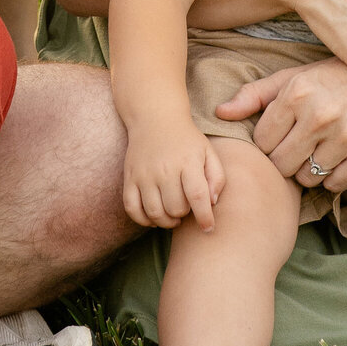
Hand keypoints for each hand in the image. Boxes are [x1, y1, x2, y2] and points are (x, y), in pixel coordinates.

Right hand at [122, 116, 225, 230]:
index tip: (208, 228)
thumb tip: (212, 204)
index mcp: (187, 161)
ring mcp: (144, 174)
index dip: (204, 218)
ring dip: (167, 221)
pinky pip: (132, 209)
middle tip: (187, 207)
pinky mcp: (129, 178)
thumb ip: (217, 178)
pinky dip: (143, 220)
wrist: (155, 117)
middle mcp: (164, 168)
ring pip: (155, 213)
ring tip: (174, 215)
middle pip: (176, 208)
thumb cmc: (186, 140)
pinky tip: (154, 216)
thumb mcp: (208, 152)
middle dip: (185, 214)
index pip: (197, 197)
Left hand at [218, 57, 346, 193]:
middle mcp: (320, 115)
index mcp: (296, 93)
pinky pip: (334, 185)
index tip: (279, 133)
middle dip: (284, 158)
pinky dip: (332, 177)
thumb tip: (219, 113)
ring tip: (317, 149)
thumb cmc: (331, 77)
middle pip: (281, 165)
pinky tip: (336, 156)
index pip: (262, 141)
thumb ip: (254, 95)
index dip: (267, 141)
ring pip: (307, 179)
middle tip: (296, 145)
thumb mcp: (292, 77)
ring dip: (308, 169)